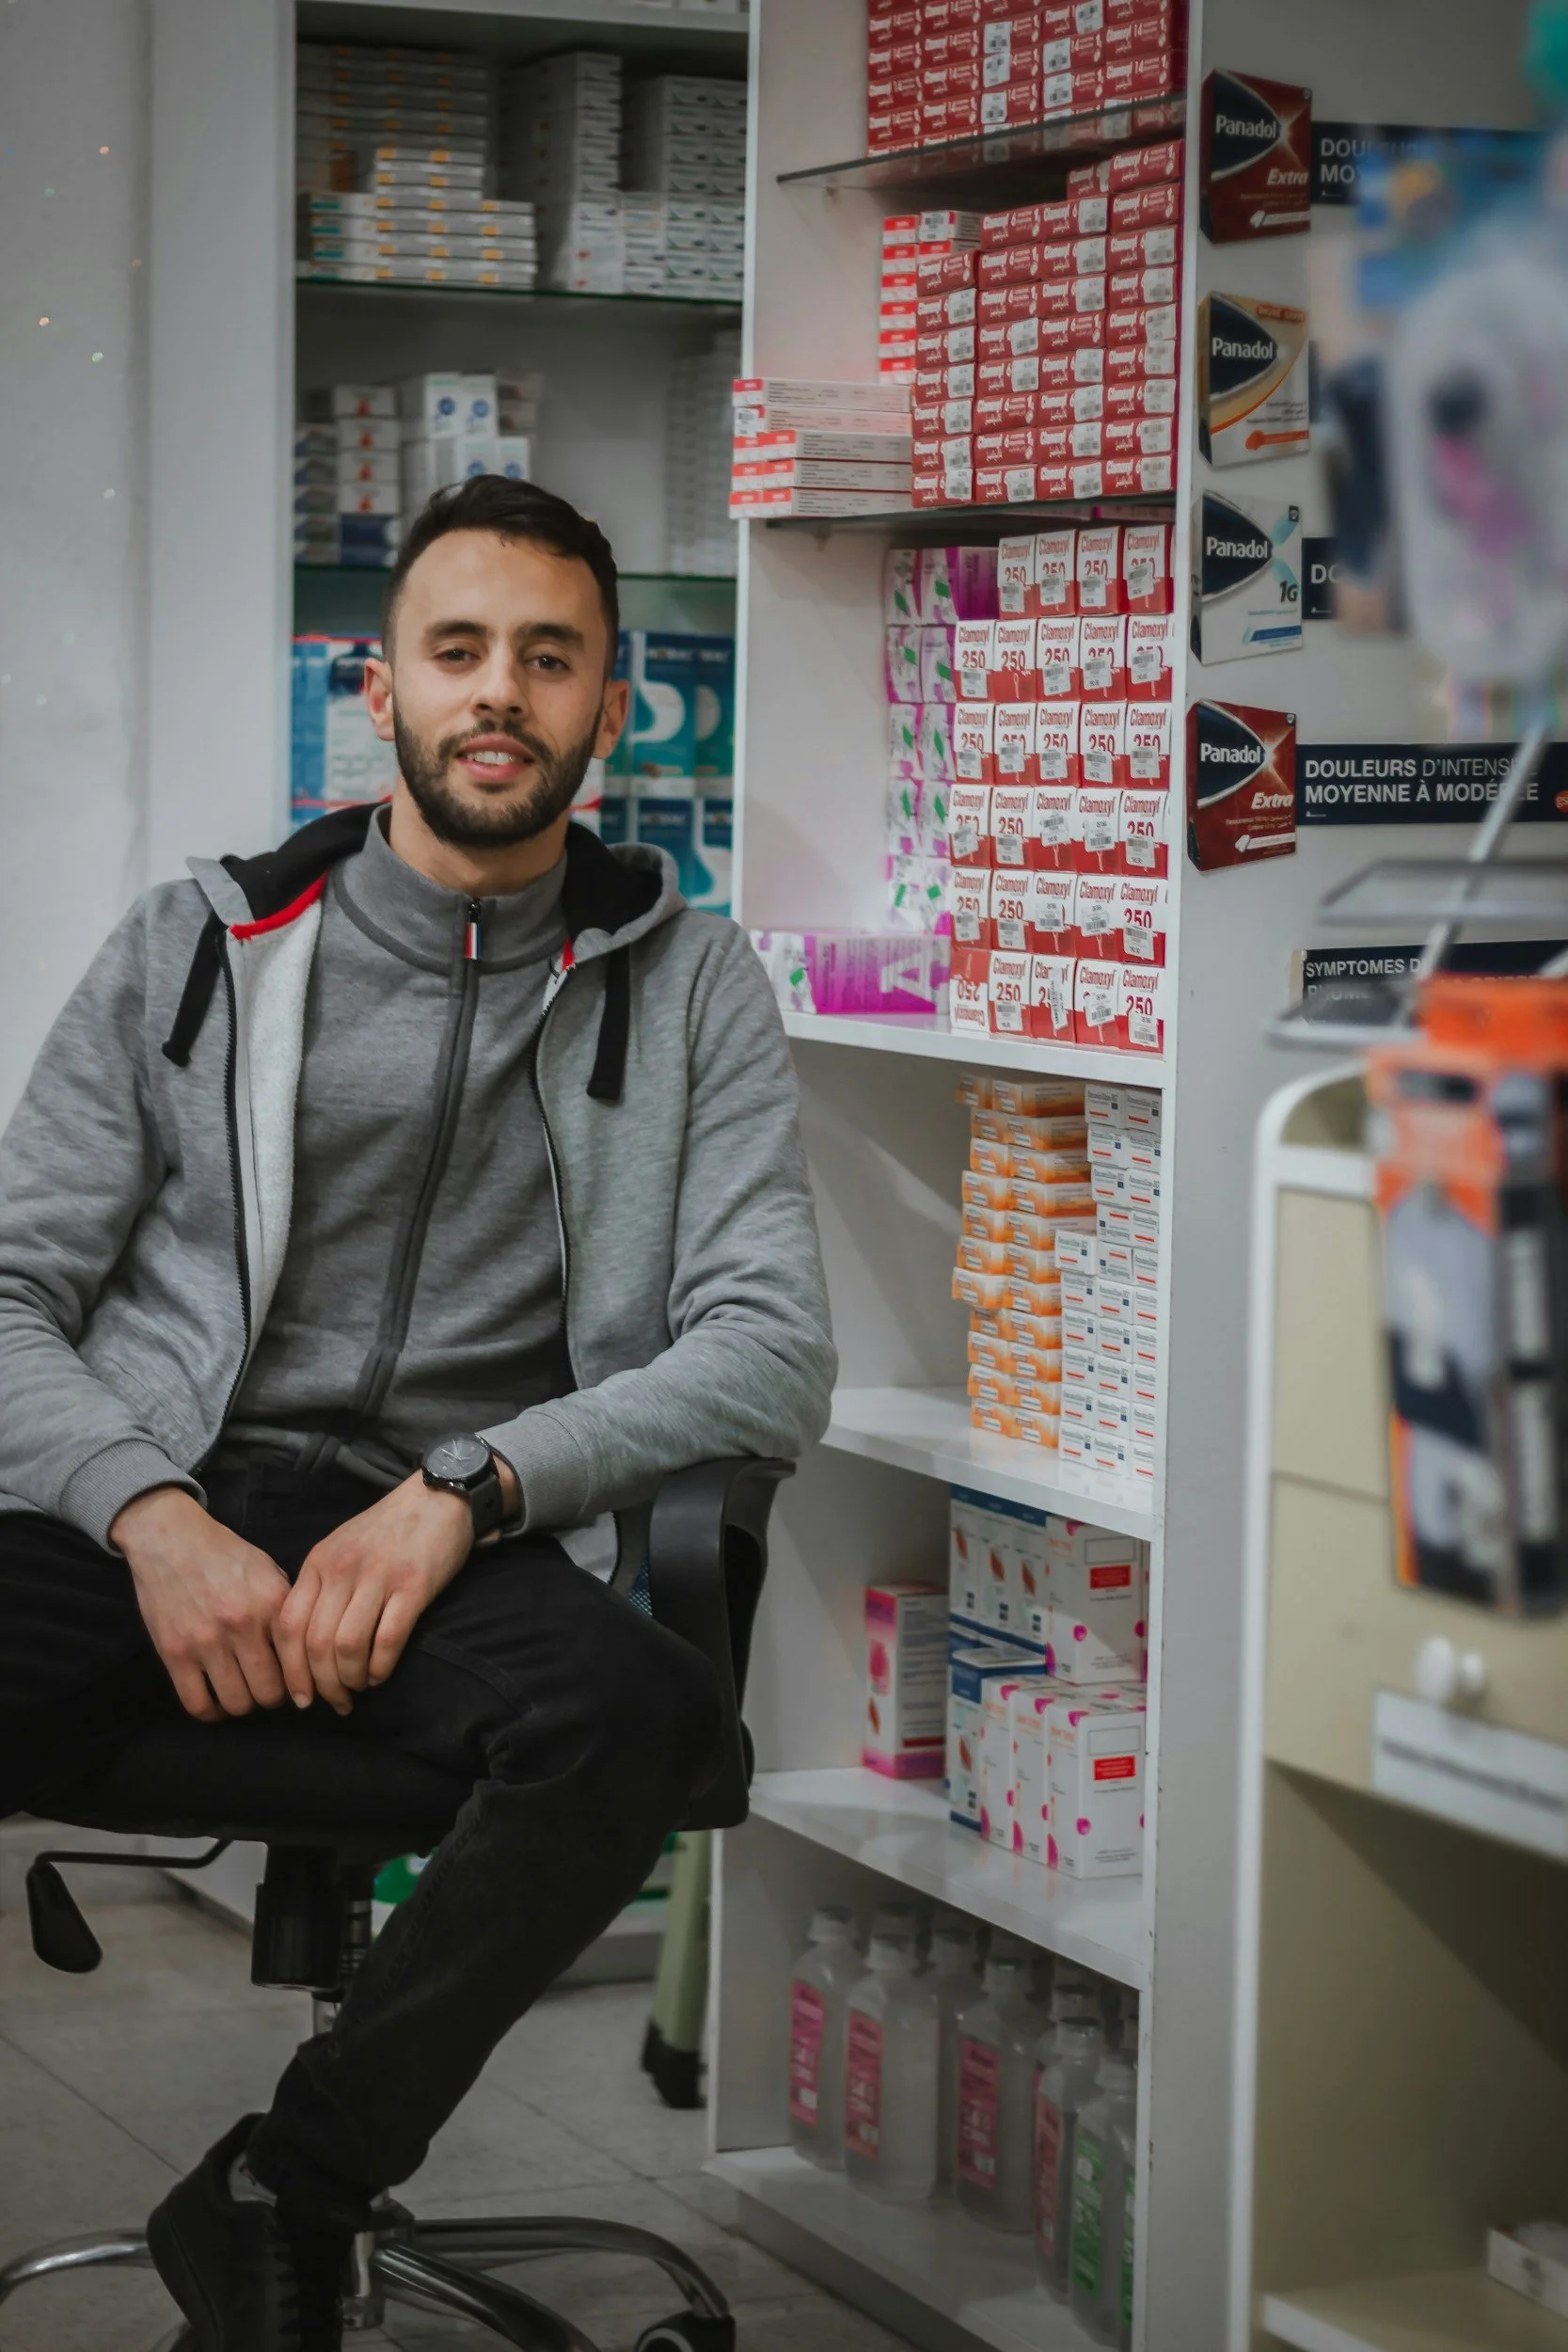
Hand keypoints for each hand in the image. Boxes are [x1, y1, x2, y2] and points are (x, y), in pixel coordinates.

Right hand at [112, 1486, 292, 1721]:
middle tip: (269, 1689)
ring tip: (243, 1693)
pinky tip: (215, 1702)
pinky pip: (197, 1704)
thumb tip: (307, 1650)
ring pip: (236, 1704)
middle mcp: (242, 1624)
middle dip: (273, 1698)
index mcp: (272, 1602)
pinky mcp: (173, 1653)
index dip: (303, 1680)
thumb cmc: (224, 1554)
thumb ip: (286, 1608)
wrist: (170, 1538)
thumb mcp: (268, 1570)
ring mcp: (205, 1641)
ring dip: (243, 1705)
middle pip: (269, 1693)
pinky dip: (210, 1712)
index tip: (301, 1685)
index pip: (299, 1662)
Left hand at [275, 1474, 474, 1715]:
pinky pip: (388, 1639)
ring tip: (359, 1689)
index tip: (300, 1696)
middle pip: (316, 1643)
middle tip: (335, 1702)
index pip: (289, 1626)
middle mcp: (342, 1570)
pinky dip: (380, 1667)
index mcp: (318, 1562)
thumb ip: (320, 1587)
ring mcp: (378, 1576)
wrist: (437, 1496)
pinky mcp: (414, 1585)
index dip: (291, 1670)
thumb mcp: (340, 1548)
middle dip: (322, 1684)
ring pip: (348, 1646)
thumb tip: (305, 1646)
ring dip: (351, 1680)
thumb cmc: (388, 1530)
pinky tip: (381, 1674)